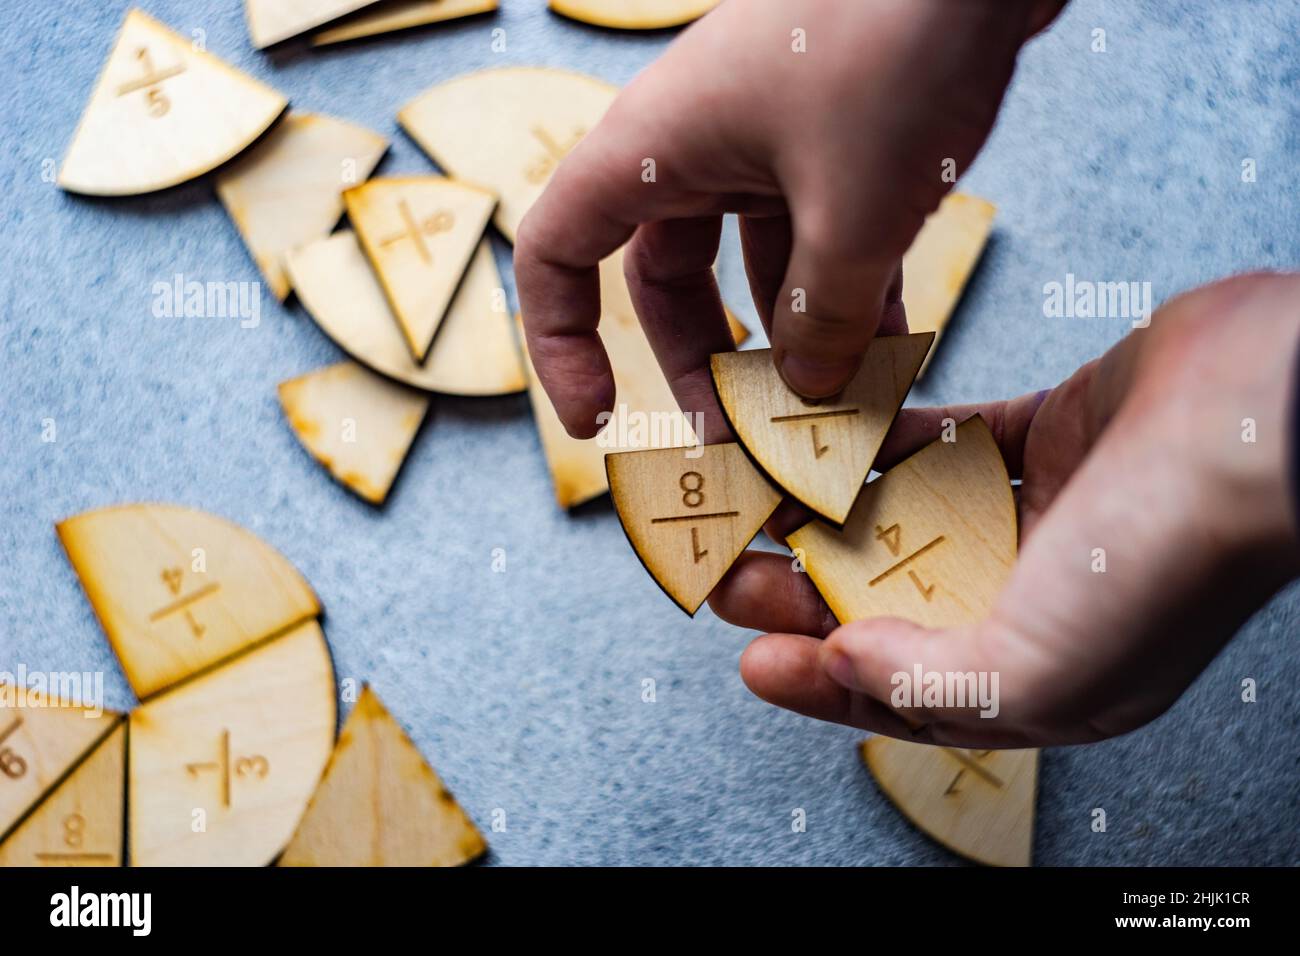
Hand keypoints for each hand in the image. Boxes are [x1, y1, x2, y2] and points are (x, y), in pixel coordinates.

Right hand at [516, 0, 1064, 441]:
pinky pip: (819, 238)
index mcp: (652, 152)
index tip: (599, 420)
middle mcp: (696, 147)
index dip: (560, 346)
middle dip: (701, 365)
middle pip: (665, 280)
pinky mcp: (833, 137)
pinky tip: (890, 355)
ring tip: (832, 418)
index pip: (556, 255)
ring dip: (785, 341)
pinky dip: (843, 296)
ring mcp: (768, 139)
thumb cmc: (891, 42)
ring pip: (751, 268)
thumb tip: (809, 393)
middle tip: (744, 440)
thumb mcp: (853, 213)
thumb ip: (821, 320)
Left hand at [710, 273, 1299, 746]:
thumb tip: (844, 663)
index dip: (824, 684)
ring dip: (834, 511)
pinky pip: (944, 439)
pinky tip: (826, 439)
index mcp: (1050, 677)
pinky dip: (886, 440)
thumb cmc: (1167, 557)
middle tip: (728, 570)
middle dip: (807, 591)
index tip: (751, 658)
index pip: (911, 696)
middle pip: (893, 602)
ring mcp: (1044, 509)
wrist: (1266, 415)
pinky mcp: (1048, 429)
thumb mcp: (1041, 670)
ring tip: (758, 498)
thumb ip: (932, 682)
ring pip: (909, 518)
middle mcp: (1044, 596)